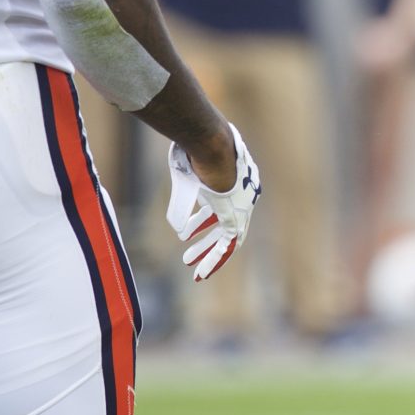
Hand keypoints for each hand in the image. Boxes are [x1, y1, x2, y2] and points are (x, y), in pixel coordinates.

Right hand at [166, 124, 260, 281]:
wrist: (209, 142)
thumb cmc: (194, 151)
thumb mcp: (185, 177)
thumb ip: (181, 197)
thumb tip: (173, 221)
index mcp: (231, 181)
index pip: (218, 206)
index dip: (201, 220)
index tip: (187, 231)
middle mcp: (240, 195)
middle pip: (223, 223)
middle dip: (205, 240)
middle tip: (189, 254)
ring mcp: (240, 205)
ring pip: (226, 238)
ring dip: (207, 253)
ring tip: (188, 263)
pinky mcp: (235, 215)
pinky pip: (227, 244)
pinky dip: (214, 260)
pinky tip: (200, 272)